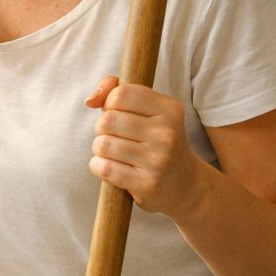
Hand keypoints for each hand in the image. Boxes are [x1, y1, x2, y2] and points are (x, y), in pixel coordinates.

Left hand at [85, 76, 201, 216]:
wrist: (185, 184)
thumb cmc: (157, 142)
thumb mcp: (149, 111)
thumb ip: (116, 91)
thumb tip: (91, 100)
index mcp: (169, 109)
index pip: (121, 94)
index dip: (109, 103)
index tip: (117, 113)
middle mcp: (167, 133)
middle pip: (108, 120)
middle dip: (102, 128)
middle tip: (114, 136)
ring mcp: (158, 159)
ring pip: (103, 145)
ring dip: (100, 150)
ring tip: (114, 153)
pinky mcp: (146, 183)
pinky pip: (104, 168)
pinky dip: (98, 166)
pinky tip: (110, 167)